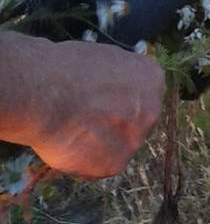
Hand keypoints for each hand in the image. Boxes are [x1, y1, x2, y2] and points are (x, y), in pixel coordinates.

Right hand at [1, 36, 164, 178]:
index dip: (119, 99)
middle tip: (85, 119)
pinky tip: (66, 145)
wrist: (43, 94)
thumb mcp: (104, 58)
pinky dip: (81, 159)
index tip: (100, 100)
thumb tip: (117, 86)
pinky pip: (97, 165)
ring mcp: (134, 141)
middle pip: (135, 123)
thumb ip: (119, 77)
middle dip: (113, 123)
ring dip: (96, 143)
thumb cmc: (66, 68)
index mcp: (152, 79)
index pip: (144, 95)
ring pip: (116, 147)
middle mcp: (151, 112)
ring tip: (69, 130)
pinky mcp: (114, 165)